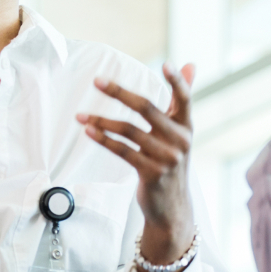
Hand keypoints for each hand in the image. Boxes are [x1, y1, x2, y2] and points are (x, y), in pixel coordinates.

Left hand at [78, 63, 196, 267]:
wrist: (172, 207)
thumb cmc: (172, 162)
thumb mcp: (180, 132)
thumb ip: (182, 99)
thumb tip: (189, 64)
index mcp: (187, 126)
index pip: (184, 98)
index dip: (176, 82)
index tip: (166, 64)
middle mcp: (180, 140)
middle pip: (147, 108)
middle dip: (119, 92)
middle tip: (97, 81)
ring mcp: (166, 158)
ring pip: (128, 130)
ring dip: (101, 120)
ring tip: (81, 115)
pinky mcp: (151, 173)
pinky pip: (123, 151)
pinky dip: (104, 139)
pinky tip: (89, 131)